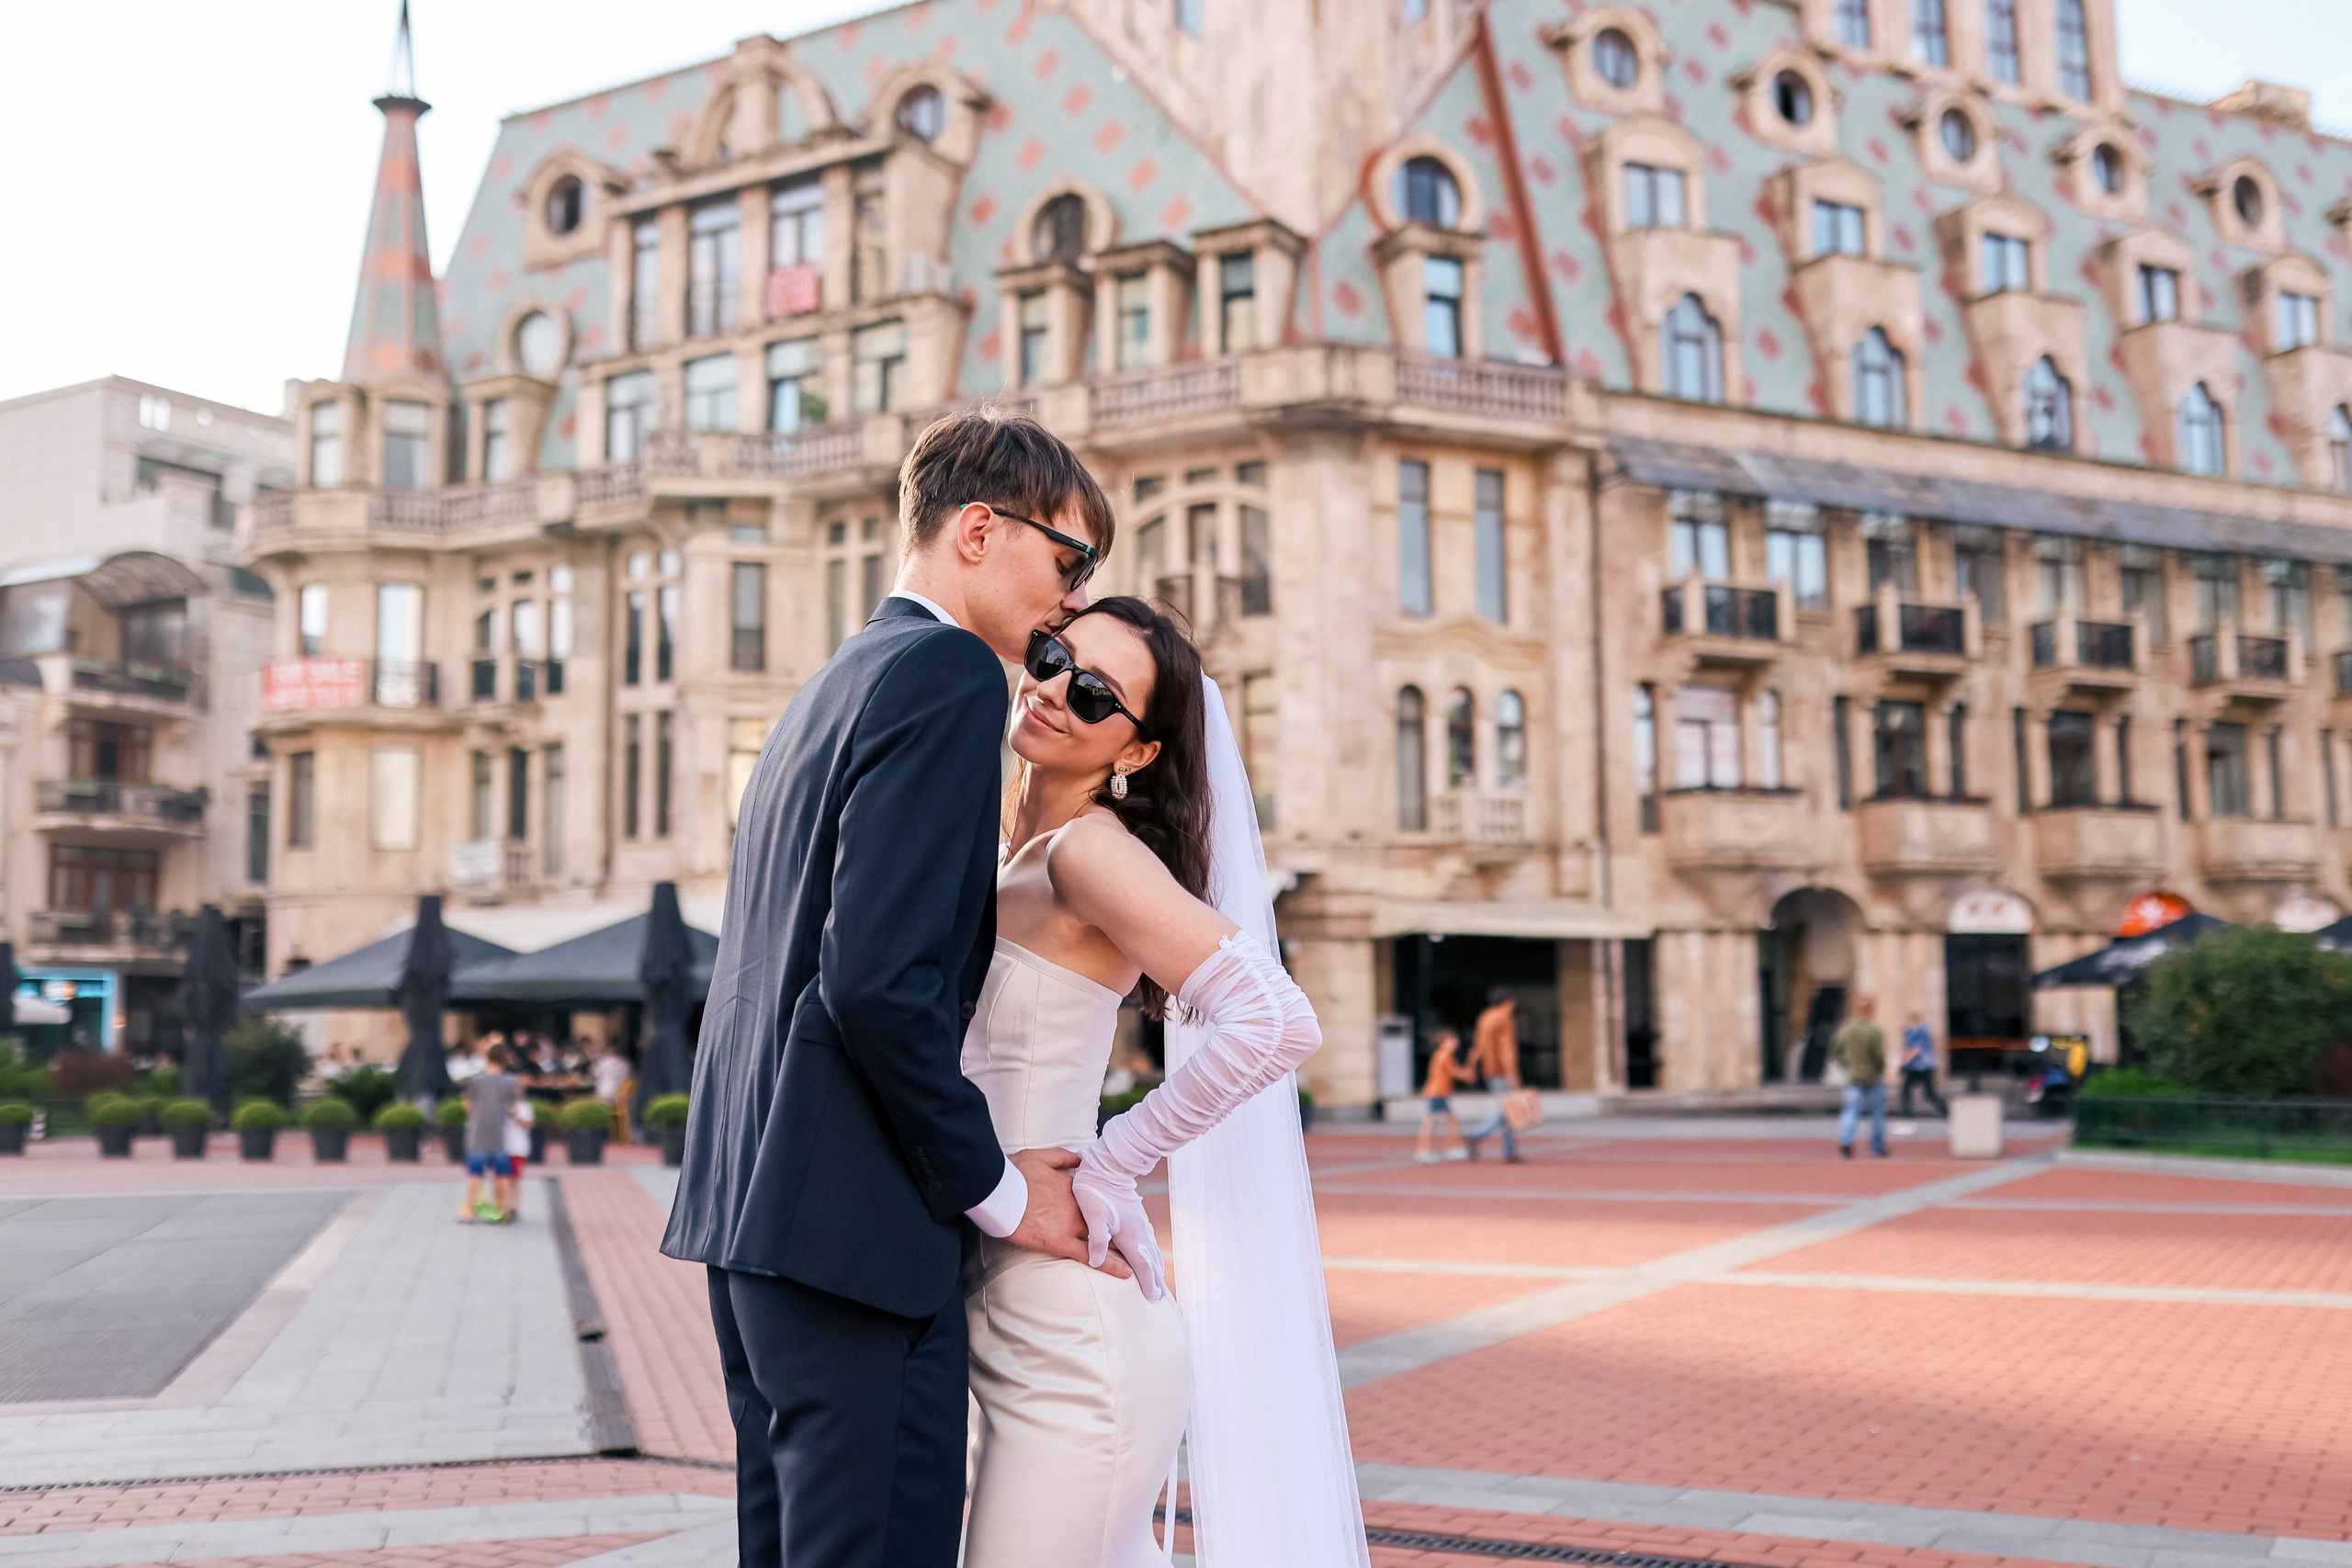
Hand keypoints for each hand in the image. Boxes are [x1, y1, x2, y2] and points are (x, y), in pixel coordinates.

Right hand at [1005, 1147, 1132, 1278]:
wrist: (999, 1192)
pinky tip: (1126, 1272)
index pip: (1097, 1195)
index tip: (1122, 1207)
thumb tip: (1082, 1158)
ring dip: (1120, 1245)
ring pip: (1103, 1236)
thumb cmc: (1014, 1173)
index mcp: (1073, 1185)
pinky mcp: (1061, 1242)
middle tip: (1138, 1233)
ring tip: (1139, 1255)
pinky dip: (1109, 1264)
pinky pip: (1090, 1255)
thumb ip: (1064, 1156)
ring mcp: (1071, 1224)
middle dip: (1121, 1225)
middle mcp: (1078, 1205)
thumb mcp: (1041, 1156)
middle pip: (1106, 1217)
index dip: (1109, 1203)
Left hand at [1073, 1148, 1166, 1301]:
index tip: (1153, 1298)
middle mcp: (1139, 1230)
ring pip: (1151, 1249)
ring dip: (1156, 1266)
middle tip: (1161, 1297)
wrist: (1107, 1165)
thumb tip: (1097, 1262)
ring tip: (1159, 1279)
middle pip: (1151, 1260)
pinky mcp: (1137, 1215)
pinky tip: (1150, 1252)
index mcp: (1129, 1234)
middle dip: (1156, 1279)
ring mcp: (1140, 1222)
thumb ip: (1096, 1238)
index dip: (1148, 1282)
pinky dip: (1152, 1252)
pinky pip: (1148, 1239)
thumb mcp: (1093, 1214)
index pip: (1142, 1264)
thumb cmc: (1095, 1189)